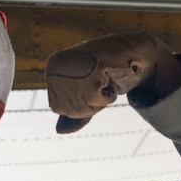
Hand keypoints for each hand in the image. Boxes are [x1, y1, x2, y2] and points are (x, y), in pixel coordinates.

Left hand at [45, 32, 180, 133]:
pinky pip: (98, 100)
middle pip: (71, 110)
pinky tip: (109, 76)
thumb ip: (73, 112)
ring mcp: (74, 68)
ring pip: (84, 107)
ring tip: (104, 78)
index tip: (88, 84)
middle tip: (98, 81)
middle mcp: (57, 67)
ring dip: (100, 99)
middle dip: (90, 102)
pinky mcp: (92, 70)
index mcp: (51, 69)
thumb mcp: (85, 92)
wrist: (128, 50)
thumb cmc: (104, 71)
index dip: (78, 103)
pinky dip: (109, 95)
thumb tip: (59, 131)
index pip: (58, 108)